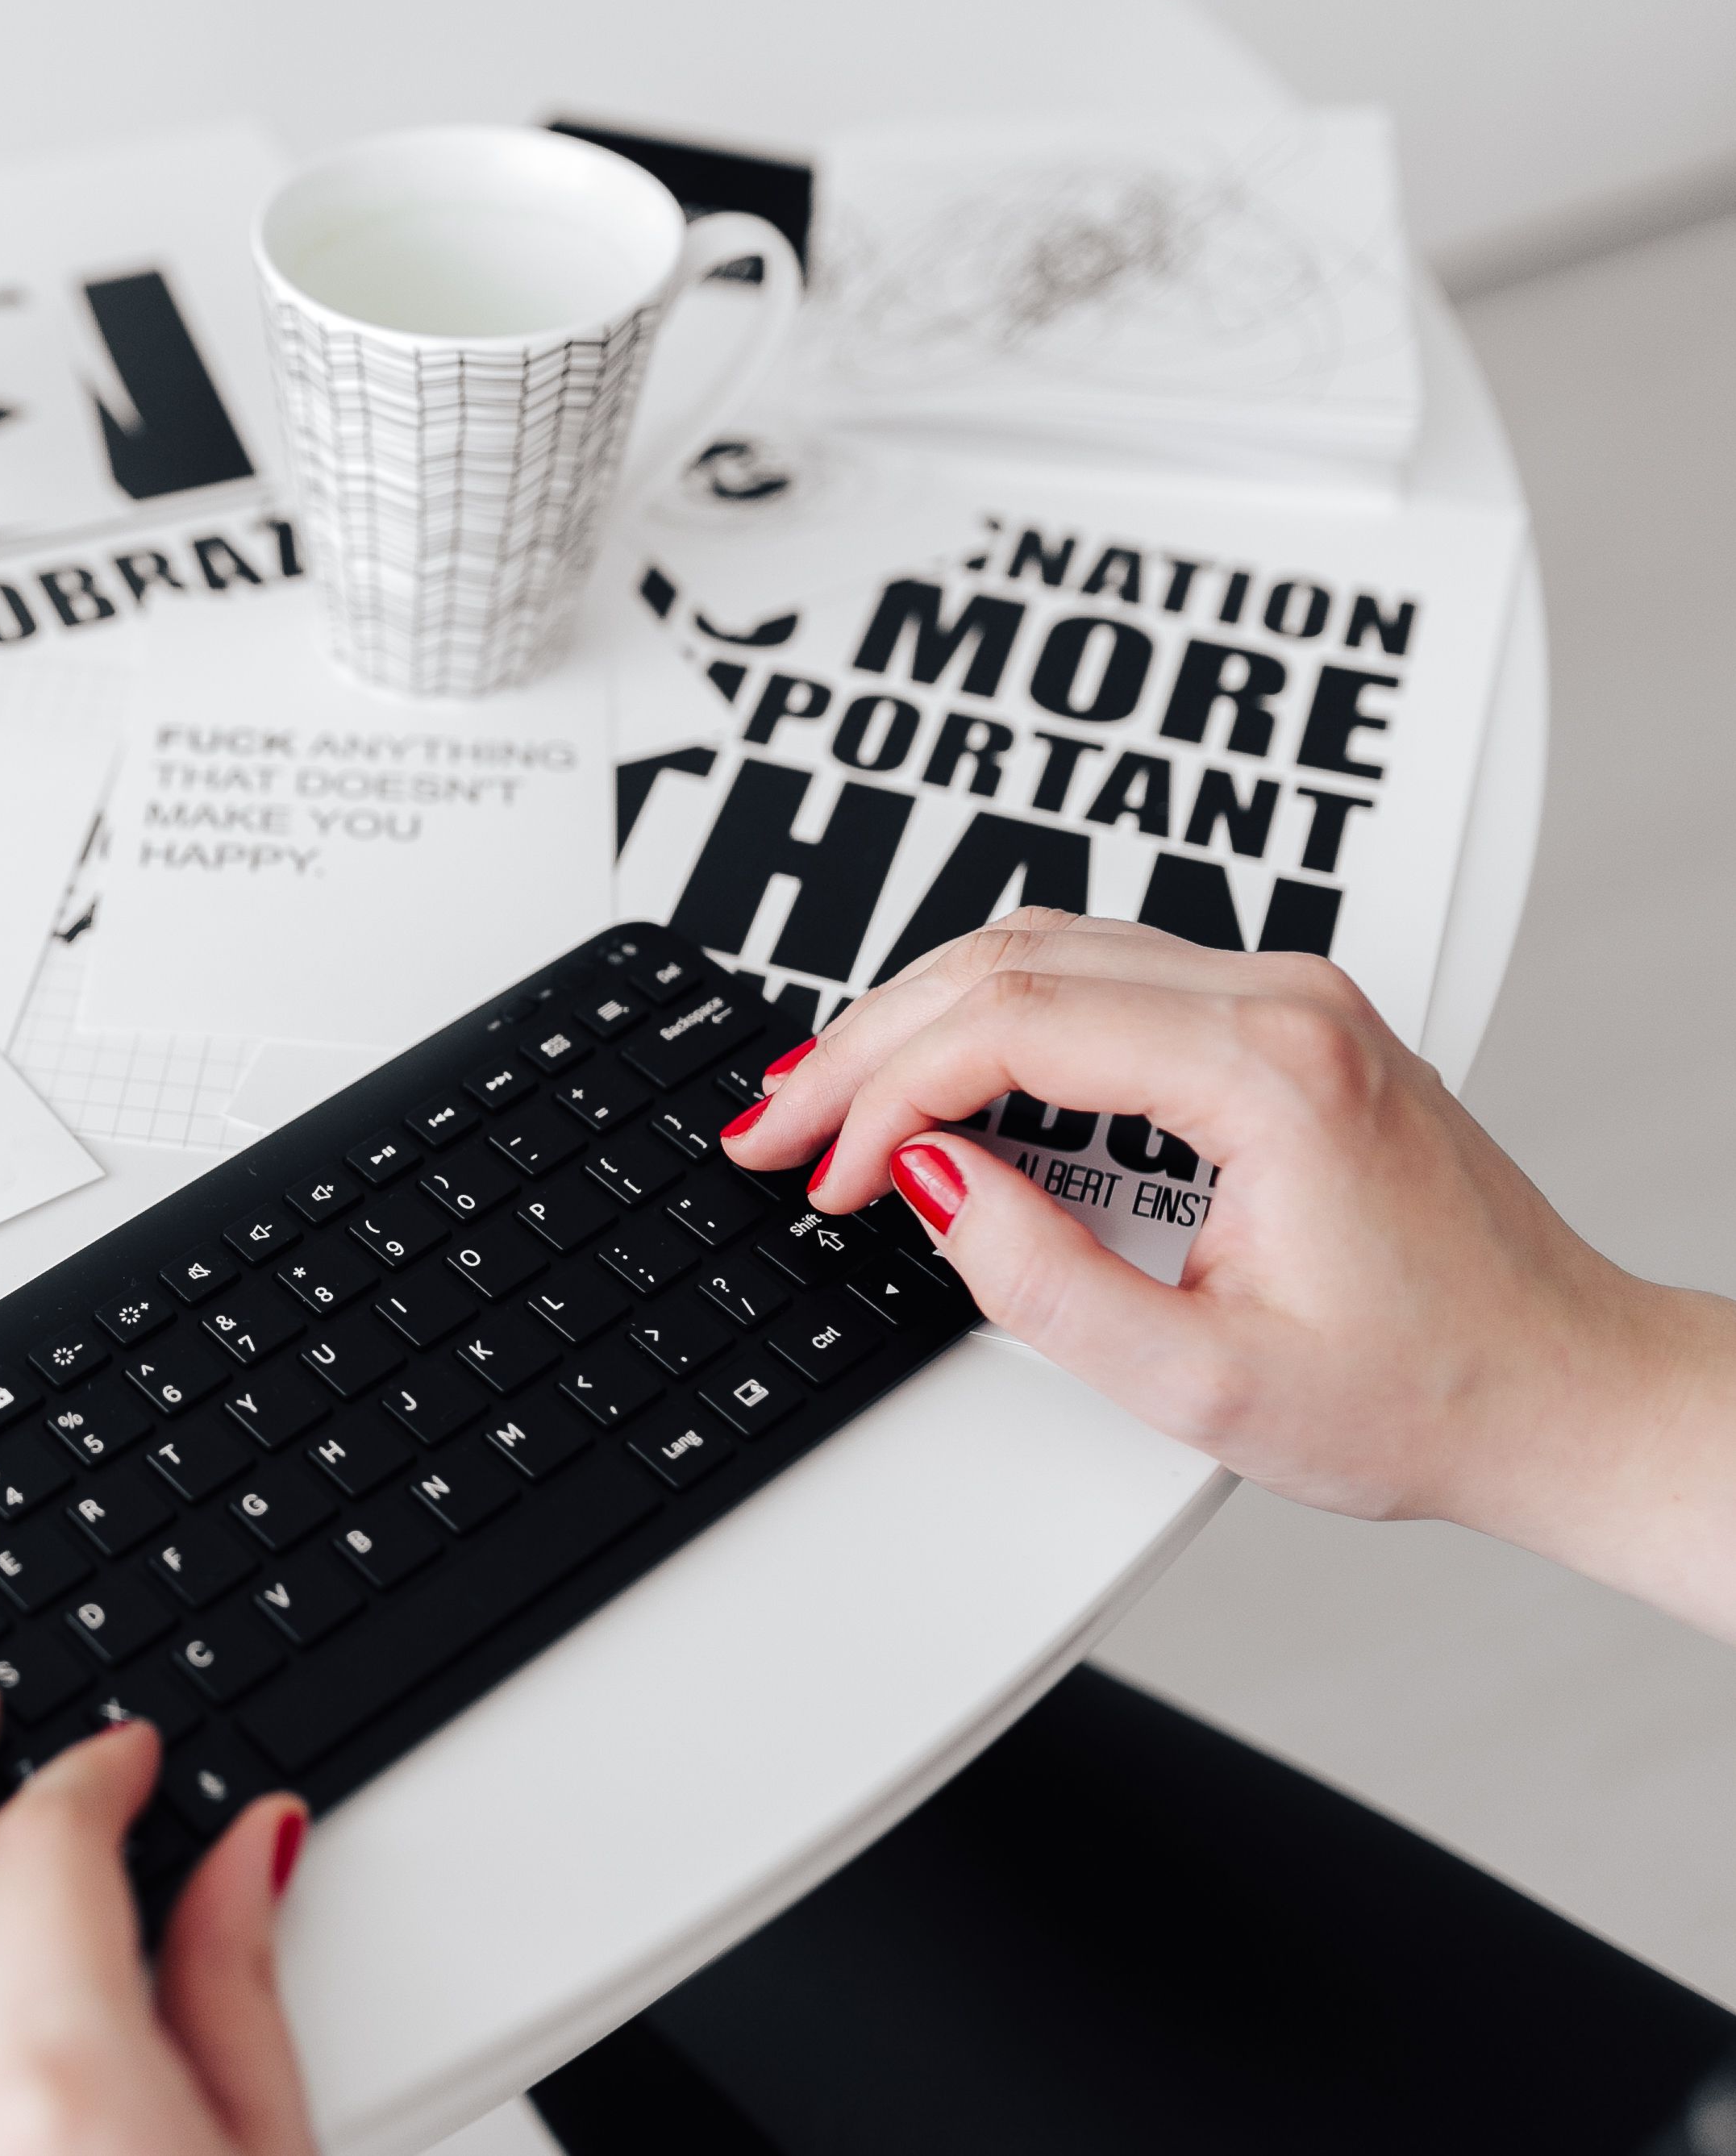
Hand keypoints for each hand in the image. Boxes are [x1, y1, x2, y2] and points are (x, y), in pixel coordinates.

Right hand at [725, 910, 1735, 1643]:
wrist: (1566, 1388)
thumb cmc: (1429, 1392)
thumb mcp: (1203, 1383)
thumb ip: (1043, 1281)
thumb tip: (927, 1186)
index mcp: (1272, 1070)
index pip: (1013, 1023)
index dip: (885, 1094)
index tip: (822, 1171)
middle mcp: (1283, 1001)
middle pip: (1011, 961)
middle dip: (866, 1045)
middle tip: (775, 1129)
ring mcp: (1286, 999)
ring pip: (1045, 949)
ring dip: (916, 1021)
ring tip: (828, 1106)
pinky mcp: (1278, 1023)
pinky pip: (1097, 975)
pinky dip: (990, 1020)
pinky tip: (934, 1082)